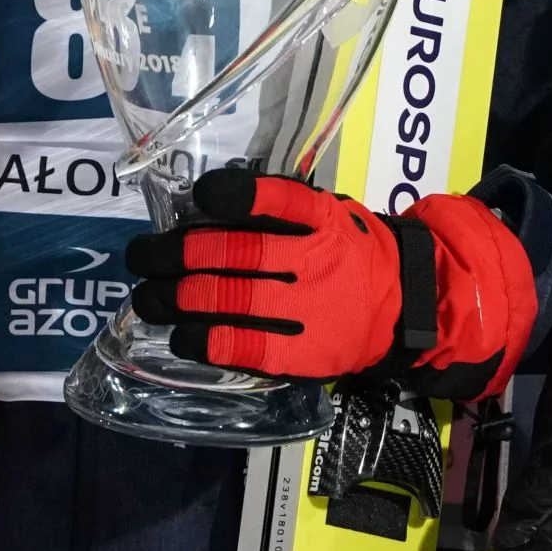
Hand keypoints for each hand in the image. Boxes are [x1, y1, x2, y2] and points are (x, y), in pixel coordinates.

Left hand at [127, 171, 536, 397]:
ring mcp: (311, 309)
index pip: (274, 199)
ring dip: (177, 299)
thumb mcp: (327, 214)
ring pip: (230, 301)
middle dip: (173, 255)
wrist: (410, 306)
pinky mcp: (307, 354)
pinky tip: (182, 335)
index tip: (200, 196)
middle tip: (141, 256)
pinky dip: (206, 342)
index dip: (231, 196)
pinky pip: (246, 348)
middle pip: (233, 254)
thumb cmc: (350, 252)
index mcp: (322, 219)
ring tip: (148, 298)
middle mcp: (316, 260)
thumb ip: (276, 207)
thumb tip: (200, 202)